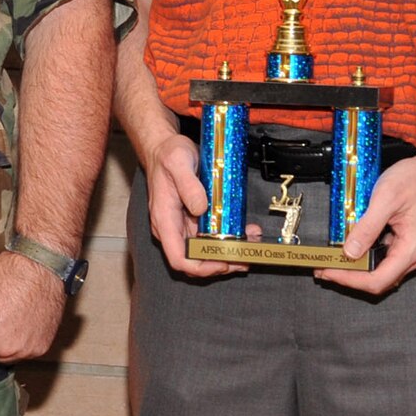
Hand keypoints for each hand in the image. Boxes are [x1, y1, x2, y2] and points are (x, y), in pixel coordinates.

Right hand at [144, 132, 241, 276]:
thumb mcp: (178, 163)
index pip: (179, 258)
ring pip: (206, 252)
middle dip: (222, 263)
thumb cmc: (168, 155)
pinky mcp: (194, 220)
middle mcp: (173, 228)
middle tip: (245, 258)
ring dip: (229, 253)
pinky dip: (230, 239)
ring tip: (251, 244)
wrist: (165, 148)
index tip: (223, 263)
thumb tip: (201, 209)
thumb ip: (189, 185)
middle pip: (196, 260)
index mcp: (165, 220)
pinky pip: (212, 237)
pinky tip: (245, 231)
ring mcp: (184, 225)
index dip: (202, 267)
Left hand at [316, 149, 415, 295]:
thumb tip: (349, 252)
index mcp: (412, 249)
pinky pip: (383, 257)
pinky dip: (364, 256)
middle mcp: (414, 255)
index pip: (377, 280)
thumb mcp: (385, 200)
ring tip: (333, 259)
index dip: (349, 280)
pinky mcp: (405, 242)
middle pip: (378, 280)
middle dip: (349, 276)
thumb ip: (367, 228)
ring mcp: (411, 250)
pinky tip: (349, 248)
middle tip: (324, 267)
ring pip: (380, 270)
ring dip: (355, 268)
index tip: (328, 272)